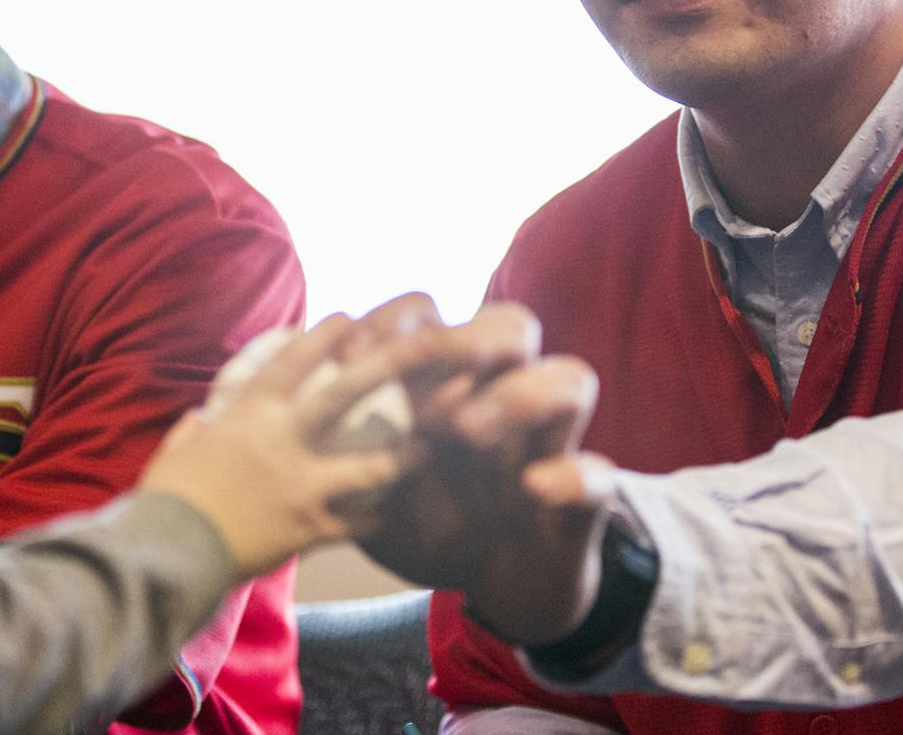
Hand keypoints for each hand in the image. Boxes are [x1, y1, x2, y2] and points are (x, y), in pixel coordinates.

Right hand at [138, 314, 424, 577]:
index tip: (350, 319)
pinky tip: (389, 513)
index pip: (293, 361)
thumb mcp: (175, 452)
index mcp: (249, 415)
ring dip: (404, 457)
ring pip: (369, 467)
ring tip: (430, 447)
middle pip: (346, 394)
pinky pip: (354, 523)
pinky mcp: (309, 530)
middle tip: (428, 345)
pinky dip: (374, 518)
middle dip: (390, 364)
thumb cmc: (166, 499)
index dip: (324, 336)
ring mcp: (302, 487)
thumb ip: (194, 431)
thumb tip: (199, 420)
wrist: (170, 554)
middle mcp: (283, 442)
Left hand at [351, 295, 613, 646]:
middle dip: (468, 338)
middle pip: (513, 325)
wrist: (496, 584)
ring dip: (518, 394)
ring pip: (570, 377)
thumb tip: (304, 408)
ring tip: (468, 431)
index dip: (397, 319)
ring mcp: (551, 442)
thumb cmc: (430, 521)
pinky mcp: (582, 499)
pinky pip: (597, 475)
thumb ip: (348, 450)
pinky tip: (534, 488)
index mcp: (453, 382)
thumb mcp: (374, 489)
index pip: (436, 317)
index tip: (354, 346)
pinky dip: (570, 476)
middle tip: (426, 374)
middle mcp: (508, 396)